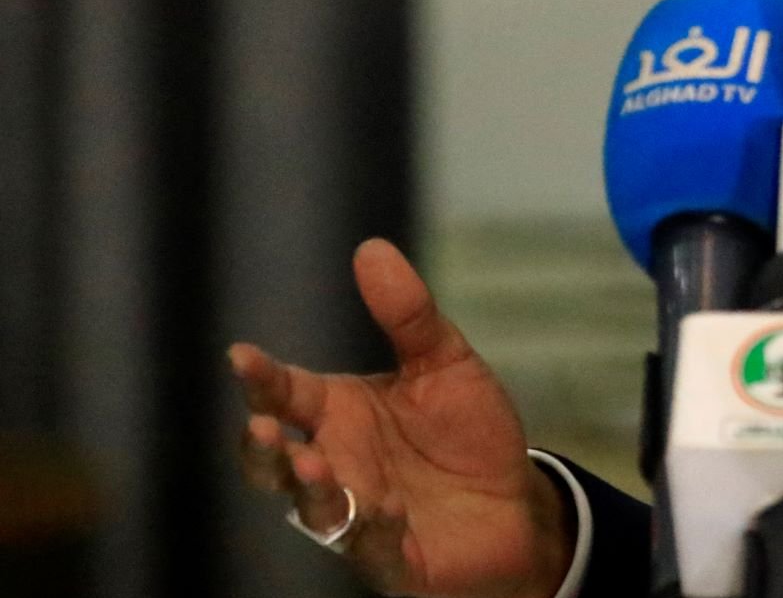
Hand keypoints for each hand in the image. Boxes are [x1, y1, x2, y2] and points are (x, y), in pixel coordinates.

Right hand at [231, 238, 577, 597]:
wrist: (517, 500)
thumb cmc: (466, 432)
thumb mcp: (445, 362)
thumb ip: (408, 314)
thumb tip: (371, 248)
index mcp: (337, 414)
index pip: (285, 394)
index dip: (261, 378)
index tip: (241, 356)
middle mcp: (336, 466)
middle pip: (275, 463)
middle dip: (261, 450)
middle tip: (261, 428)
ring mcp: (358, 516)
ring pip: (314, 511)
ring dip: (312, 491)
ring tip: (317, 467)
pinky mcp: (394, 558)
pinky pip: (372, 550)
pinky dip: (372, 531)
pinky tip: (385, 511)